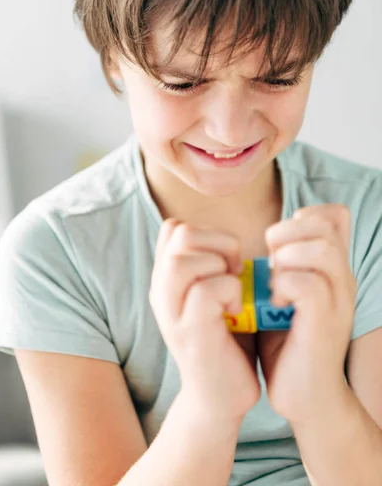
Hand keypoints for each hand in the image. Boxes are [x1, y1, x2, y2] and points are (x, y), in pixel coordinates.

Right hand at [150, 219, 260, 422]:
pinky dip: (231, 293)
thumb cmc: (227, 341)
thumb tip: (226, 238)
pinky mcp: (190, 333)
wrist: (220, 398)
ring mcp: (171, 312)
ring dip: (221, 267)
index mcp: (167, 279)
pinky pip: (207, 290)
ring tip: (234, 290)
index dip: (208, 234)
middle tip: (235, 271)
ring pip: (183, 260)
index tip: (226, 259)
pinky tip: (236, 311)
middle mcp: (161, 291)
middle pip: (179, 233)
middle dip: (218, 243)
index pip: (175, 228)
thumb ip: (212, 266)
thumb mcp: (215, 295)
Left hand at [256, 204, 355, 424]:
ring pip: (321, 249)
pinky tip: (274, 302)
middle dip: (287, 233)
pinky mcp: (325, 323)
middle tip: (270, 261)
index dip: (301, 217)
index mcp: (333, 268)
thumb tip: (267, 236)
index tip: (279, 244)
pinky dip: (283, 286)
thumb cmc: (288, 342)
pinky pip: (307, 284)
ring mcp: (338, 300)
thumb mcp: (286, 293)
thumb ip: (284, 264)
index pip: (334, 215)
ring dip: (285, 259)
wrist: (305, 396)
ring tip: (272, 281)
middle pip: (326, 224)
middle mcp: (343, 279)